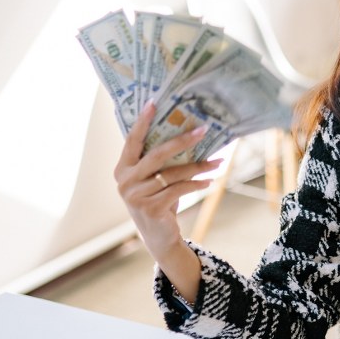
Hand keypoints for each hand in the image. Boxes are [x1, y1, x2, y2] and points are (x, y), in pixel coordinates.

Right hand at [114, 101, 221, 296]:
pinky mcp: (150, 207)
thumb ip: (159, 162)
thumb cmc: (158, 200)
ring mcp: (136, 195)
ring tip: (217, 161)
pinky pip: (178, 189)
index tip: (154, 101)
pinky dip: (196, 184)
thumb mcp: (153, 180)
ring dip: (198, 166)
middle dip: (182, 140)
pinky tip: (208, 181)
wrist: (157, 236)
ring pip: (172, 173)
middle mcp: (125, 180)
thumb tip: (188, 133)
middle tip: (202, 130)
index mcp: (122, 168)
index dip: (142, 120)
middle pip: (157, 154)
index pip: (132, 140)